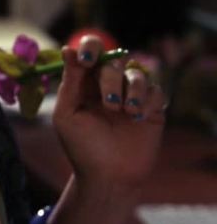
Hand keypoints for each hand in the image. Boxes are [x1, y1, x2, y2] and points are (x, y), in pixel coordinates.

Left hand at [52, 35, 165, 189]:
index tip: (86, 59)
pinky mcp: (152, 108)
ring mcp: (132, 94)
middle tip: (109, 104)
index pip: (92, 51)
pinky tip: (138, 118)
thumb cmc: (81, 146)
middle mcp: (110, 83)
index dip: (91, 47)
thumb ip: (70, 82)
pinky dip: (148, 101)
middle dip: (110, 79)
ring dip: (132, 89)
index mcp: (86, 81)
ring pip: (138, 73)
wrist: (108, 175)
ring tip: (125, 113)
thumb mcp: (67, 114)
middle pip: (115, 61)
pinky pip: (156, 91)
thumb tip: (67, 49)